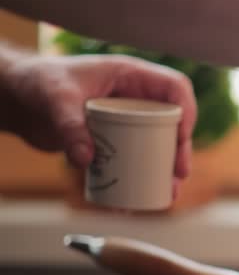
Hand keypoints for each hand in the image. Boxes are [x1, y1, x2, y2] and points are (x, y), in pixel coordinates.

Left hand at [2, 54, 196, 192]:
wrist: (15, 96)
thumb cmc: (36, 82)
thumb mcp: (55, 98)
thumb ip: (70, 125)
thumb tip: (87, 159)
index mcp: (131, 76)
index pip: (175, 88)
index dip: (186, 112)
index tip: (181, 138)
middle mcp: (133, 97)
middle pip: (172, 122)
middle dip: (180, 151)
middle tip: (179, 174)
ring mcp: (124, 120)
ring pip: (157, 144)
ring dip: (165, 170)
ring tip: (167, 194)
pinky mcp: (111, 140)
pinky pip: (133, 158)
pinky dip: (138, 178)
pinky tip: (137, 198)